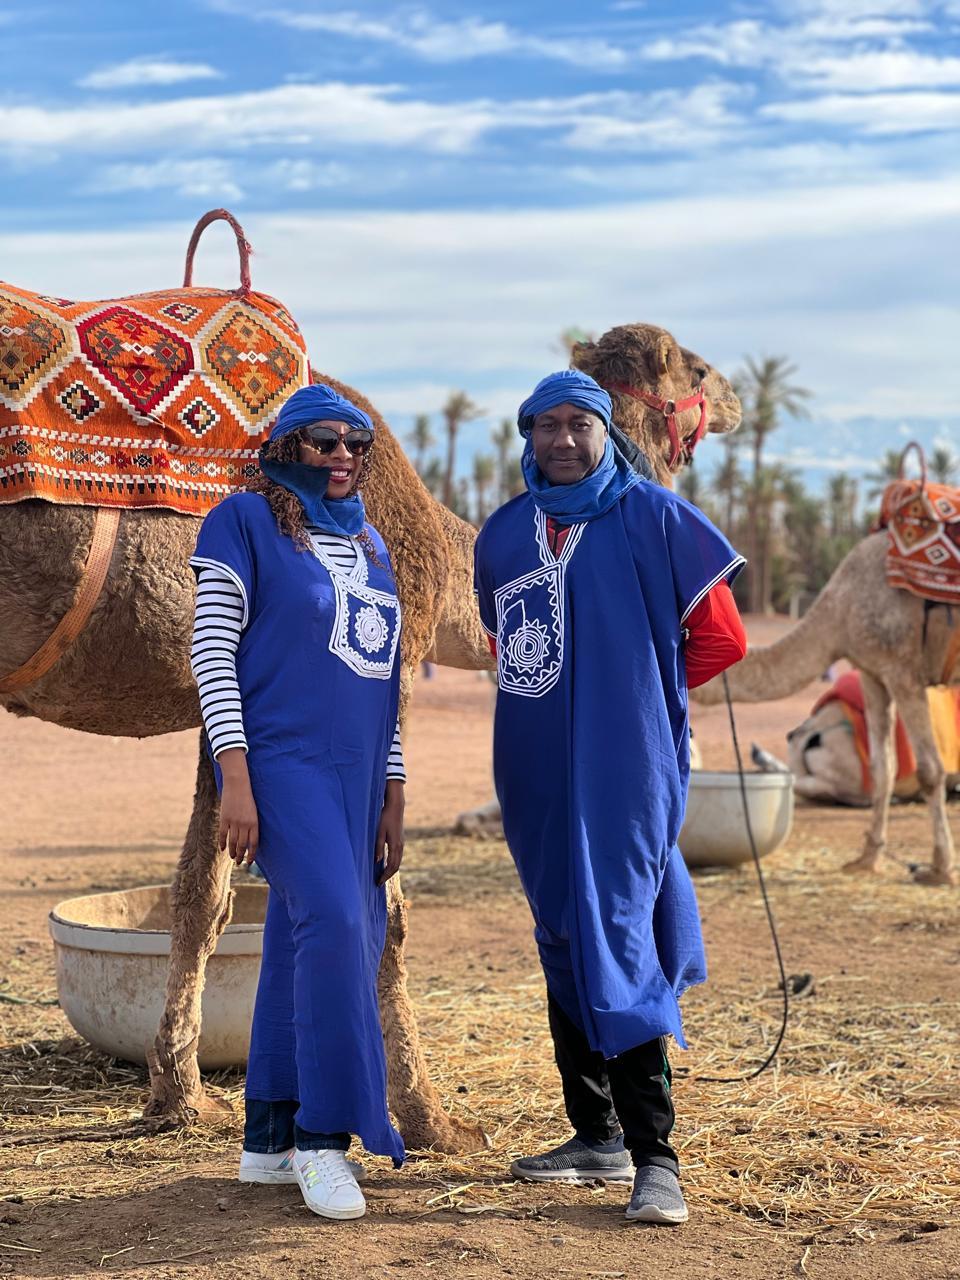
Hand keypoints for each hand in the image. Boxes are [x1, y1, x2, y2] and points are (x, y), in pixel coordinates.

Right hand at [217, 749, 258, 866]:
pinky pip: (222, 834)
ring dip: (233, 852)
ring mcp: (233, 822)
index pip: (254, 843)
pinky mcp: (224, 818)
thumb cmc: (248, 799)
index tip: (250, 862)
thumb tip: (250, 841)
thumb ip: (252, 826)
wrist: (238, 785)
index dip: (252, 854)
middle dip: (241, 856)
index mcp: (254, 823)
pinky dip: (222, 843)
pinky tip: (223, 849)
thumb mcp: (254, 813)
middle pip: (243, 845)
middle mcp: (244, 824)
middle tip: (240, 862)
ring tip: (233, 857)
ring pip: (233, 842)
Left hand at [375, 779, 404, 885]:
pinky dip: (393, 863)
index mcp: (395, 845)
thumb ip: (378, 847)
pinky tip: (386, 864)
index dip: (385, 875)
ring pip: (398, 861)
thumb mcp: (379, 832)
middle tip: (379, 882)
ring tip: (382, 876)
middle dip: (388, 875)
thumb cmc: (385, 818)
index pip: (391, 866)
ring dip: (391, 870)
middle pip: (396, 866)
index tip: (378, 883)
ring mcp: (401, 843)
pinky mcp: (400, 840)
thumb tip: (377, 861)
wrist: (396, 807)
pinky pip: (398, 856)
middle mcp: (400, 846)